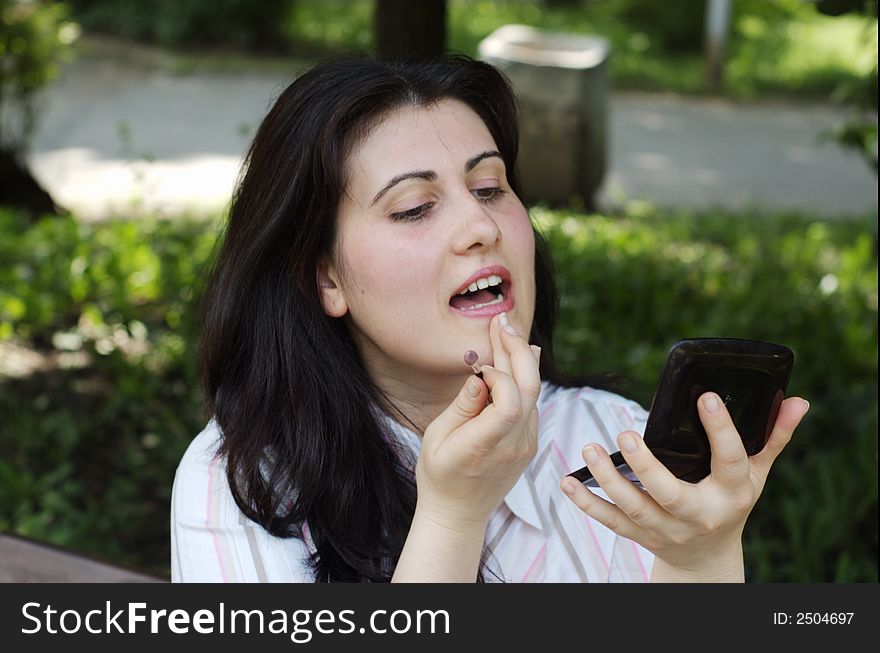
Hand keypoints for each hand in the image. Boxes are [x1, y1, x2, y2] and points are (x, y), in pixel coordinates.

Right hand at [415, 313, 541, 531]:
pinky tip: (518, 358)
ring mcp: (526, 445)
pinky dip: (524, 378)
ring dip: (522, 359)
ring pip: (535, 393)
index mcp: (486, 444)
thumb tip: (480, 374)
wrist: (457, 513)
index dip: (499, 376)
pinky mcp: (529, 443)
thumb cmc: (439, 474)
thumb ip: (463, 405)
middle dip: (518, 350)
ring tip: (508, 331)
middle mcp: (514, 444)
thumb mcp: (438, 438)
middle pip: (531, 389)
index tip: (479, 368)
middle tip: (502, 322)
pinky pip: (532, 404)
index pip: (510, 401)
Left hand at [560, 392, 809, 580]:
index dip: (721, 430)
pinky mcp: (640, 535)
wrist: (708, 558)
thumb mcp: (756, 475)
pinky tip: (566, 482)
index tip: (705, 397)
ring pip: (634, 508)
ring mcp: (666, 528)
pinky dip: (587, 503)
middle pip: (670, 494)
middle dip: (645, 466)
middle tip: (625, 433)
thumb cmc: (731, 503)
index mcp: (731, 493)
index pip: (731, 461)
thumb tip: (799, 400)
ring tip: (589, 448)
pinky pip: (610, 521)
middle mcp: (698, 514)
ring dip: (608, 480)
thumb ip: (773, 437)